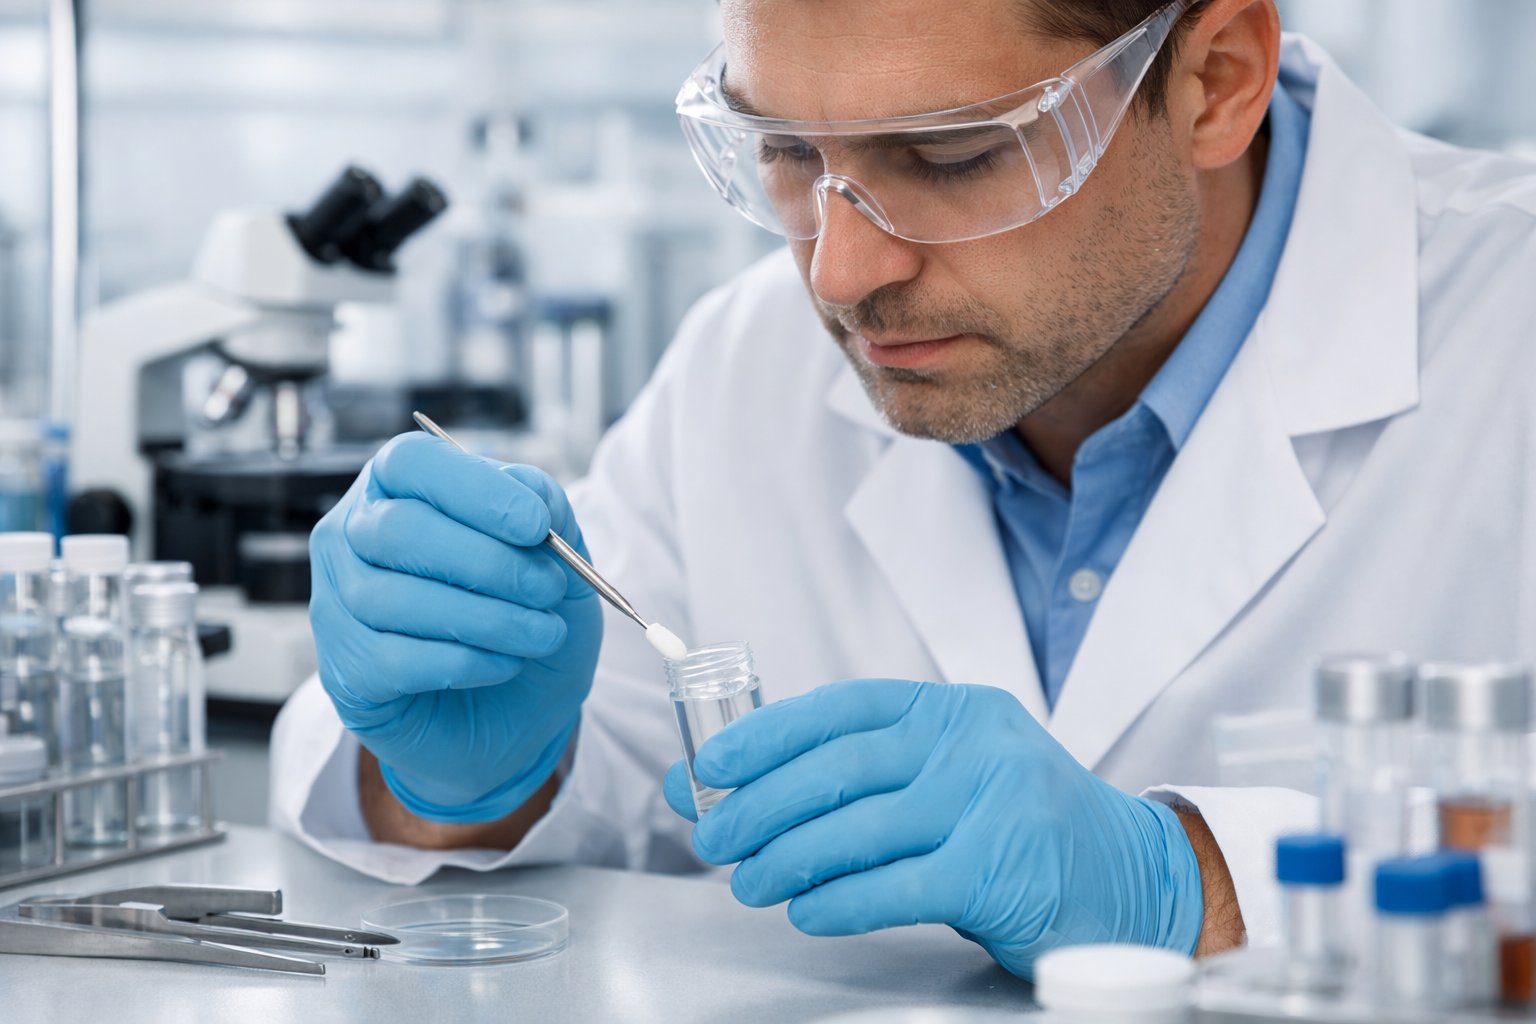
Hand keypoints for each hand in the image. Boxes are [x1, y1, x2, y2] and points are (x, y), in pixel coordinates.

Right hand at [310, 432, 602, 821]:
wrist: (518, 711)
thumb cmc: (525, 616)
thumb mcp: (557, 560)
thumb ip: (550, 515)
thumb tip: (534, 494)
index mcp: (398, 489)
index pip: (411, 463)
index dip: (474, 489)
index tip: (535, 524)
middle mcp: (352, 537)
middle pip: (399, 528)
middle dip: (488, 561)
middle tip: (547, 588)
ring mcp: (337, 604)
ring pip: (397, 598)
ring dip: (487, 618)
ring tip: (542, 633)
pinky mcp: (346, 671)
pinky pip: (398, 660)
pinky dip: (466, 661)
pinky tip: (505, 663)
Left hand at [663, 679, 1202, 976]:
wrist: (1131, 879)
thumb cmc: (1018, 828)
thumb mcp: (946, 780)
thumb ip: (852, 779)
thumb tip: (726, 781)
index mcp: (953, 710)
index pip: (841, 708)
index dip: (767, 734)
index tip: (713, 763)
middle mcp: (973, 743)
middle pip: (841, 768)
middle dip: (761, 804)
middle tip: (715, 835)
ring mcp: (992, 802)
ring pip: (860, 828)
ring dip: (788, 858)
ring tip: (749, 881)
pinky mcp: (1000, 868)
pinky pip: (895, 886)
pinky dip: (839, 900)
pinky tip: (806, 910)